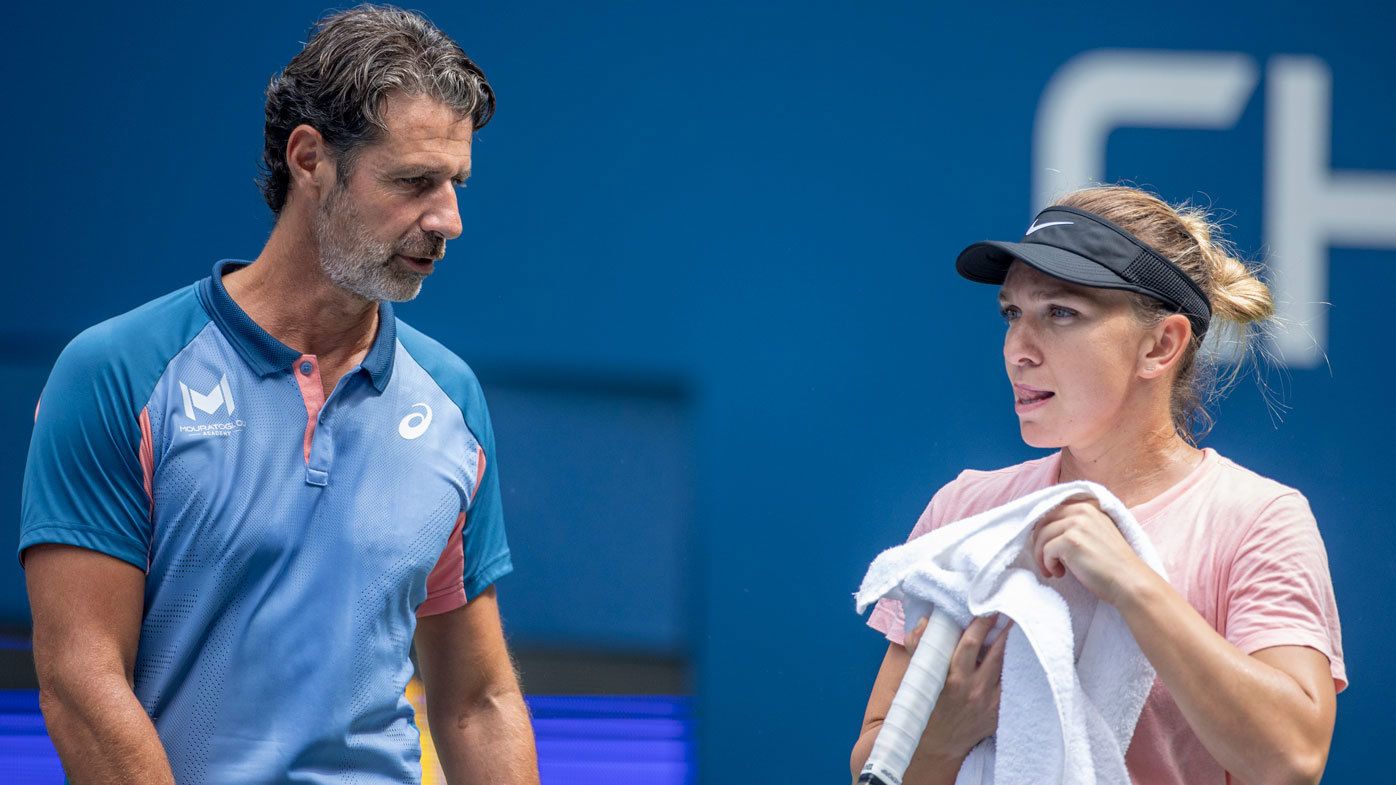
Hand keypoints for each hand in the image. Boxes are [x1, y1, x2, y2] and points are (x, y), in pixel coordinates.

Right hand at [905, 613, 1008, 759]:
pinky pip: (1014, 685)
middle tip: (1013, 610)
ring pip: (1009, 667)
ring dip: (1015, 646)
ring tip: (1021, 626)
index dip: (981, 623)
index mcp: (952, 678)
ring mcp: (991, 702)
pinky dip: (1018, 668)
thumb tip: (926, 622)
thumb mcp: (918, 676)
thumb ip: (919, 647)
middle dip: (1006, 629)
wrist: (940, 742)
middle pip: (997, 653)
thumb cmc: (928, 704)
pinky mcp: (1000, 712)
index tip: (988, 608)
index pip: (971, 644)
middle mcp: (975, 689)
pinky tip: (1022, 654)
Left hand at [1030, 496, 1149, 606]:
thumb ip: (1077, 525)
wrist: (1129, 581)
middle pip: (1043, 522)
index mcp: (1087, 507)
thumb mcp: (1097, 533)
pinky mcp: (1070, 541)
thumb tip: (1047, 530)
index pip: (1052, 512)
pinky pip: (1046, 551)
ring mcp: (1076, 525)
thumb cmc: (1112, 564)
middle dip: (1039, 543)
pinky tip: (1060, 573)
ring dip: (1042, 557)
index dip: (1045, 531)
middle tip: (1047, 562)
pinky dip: (1048, 565)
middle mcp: (1081, 511)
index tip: (1047, 548)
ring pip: (1041, 537)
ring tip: (1054, 570)